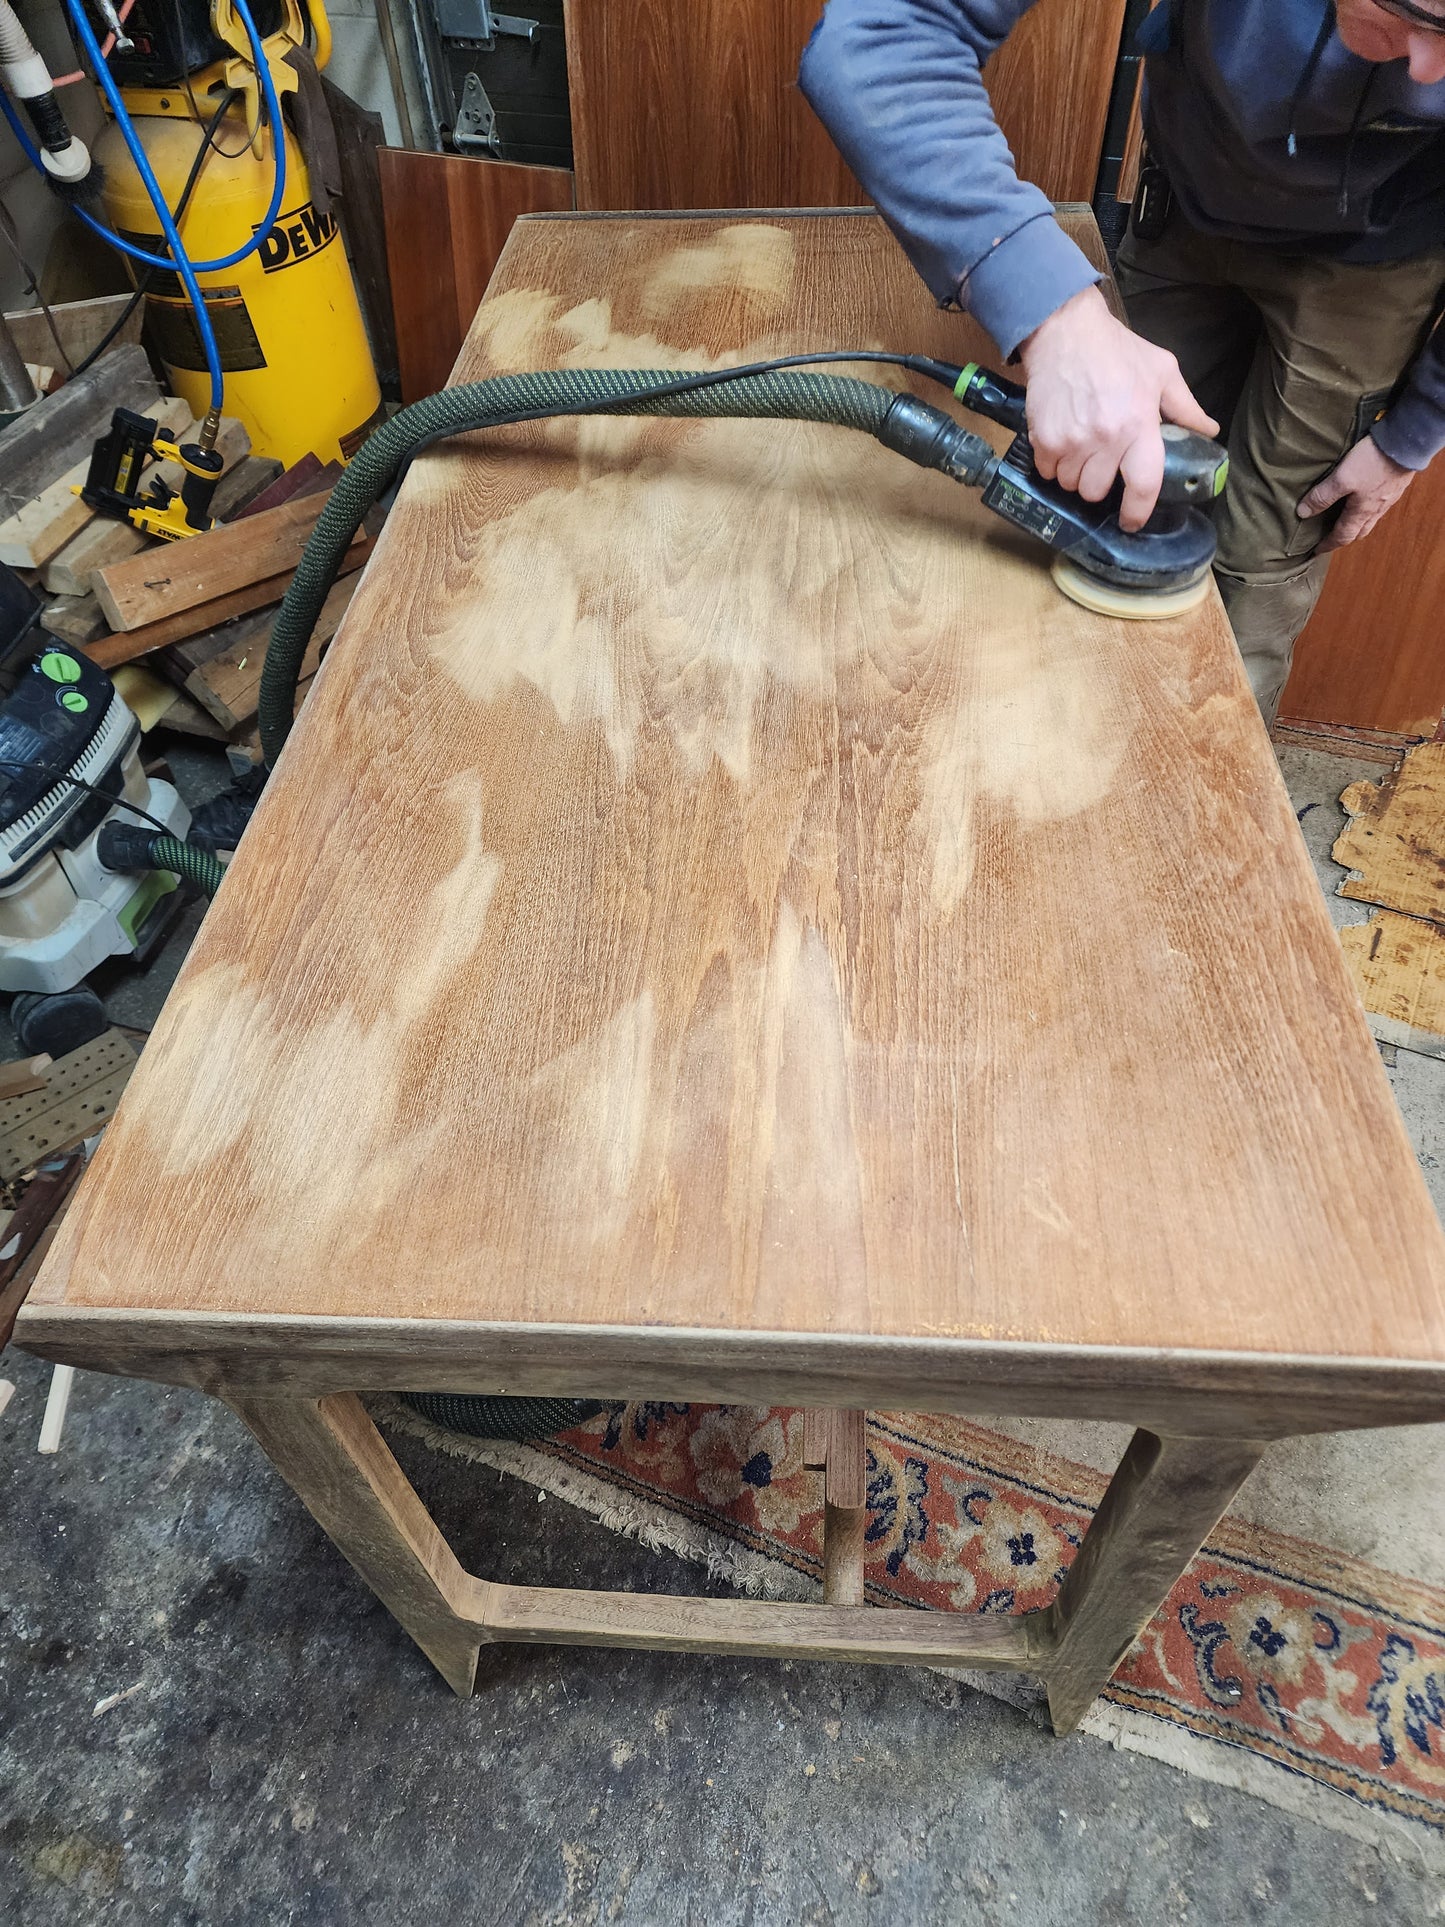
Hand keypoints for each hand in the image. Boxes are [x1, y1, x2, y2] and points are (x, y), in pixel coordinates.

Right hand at [1018, 286, 1218, 529]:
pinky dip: (1052, 464)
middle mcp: (1106, 438)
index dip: (1138, 512)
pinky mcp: (1044, 438)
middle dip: (1098, 482)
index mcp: (1139, 425)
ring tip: (1079, 449)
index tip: (1133, 521)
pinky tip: (1060, 442)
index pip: (1143, 485)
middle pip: (1097, 492)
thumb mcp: (1161, 371)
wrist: (1064, 330)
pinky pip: (1047, 472)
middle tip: (1100, 461)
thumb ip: (1186, 407)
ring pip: (1070, 485)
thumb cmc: (1116, 350)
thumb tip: (1208, 431)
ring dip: (1074, 474)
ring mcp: (1072, 441)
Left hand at [1297, 437, 1414, 552]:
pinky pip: (1380, 505)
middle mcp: (1377, 509)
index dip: (1328, 544)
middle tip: (1330, 537)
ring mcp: (1389, 498)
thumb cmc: (1373, 461)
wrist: (1407, 443)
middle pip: (1359, 532)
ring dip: (1357, 523)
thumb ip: (1323, 496)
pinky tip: (1363, 498)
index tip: (1317, 550)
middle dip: (1343, 537)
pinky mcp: (1396, 485)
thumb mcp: (1342, 478)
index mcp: (1362, 512)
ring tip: (1344, 518)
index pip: (1342, 536)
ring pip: (1371, 519)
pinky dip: (1368, 509)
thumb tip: (1303, 513)